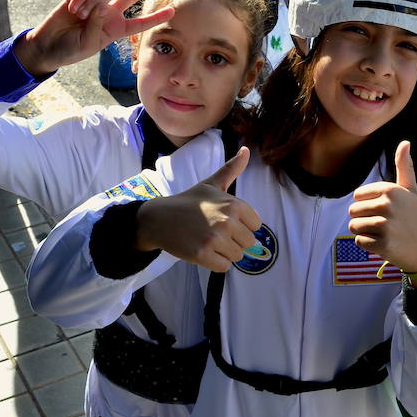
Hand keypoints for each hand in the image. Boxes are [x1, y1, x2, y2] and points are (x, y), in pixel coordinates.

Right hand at [13, 0, 174, 73]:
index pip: (140, 23)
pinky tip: (73, 9)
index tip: (173, 10)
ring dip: (93, 5)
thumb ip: (98, 22)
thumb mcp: (89, 42)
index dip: (155, 17)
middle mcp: (109, 14)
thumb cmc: (71, 49)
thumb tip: (103, 1)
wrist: (48, 46)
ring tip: (80, 17)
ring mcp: (95, 4)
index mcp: (116, 30)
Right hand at [135, 148, 263, 271]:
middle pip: (248, 243)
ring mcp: (215, 238)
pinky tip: (203, 251)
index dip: (241, 226)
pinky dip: (215, 263)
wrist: (160, 218)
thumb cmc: (189, 201)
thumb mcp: (211, 183)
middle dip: (233, 240)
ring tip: (208, 240)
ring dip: (224, 252)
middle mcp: (227, 220)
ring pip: (237, 256)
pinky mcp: (203, 254)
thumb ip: (232, 169)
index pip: (255, 226)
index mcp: (233, 204)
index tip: (224, 221)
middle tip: (213, 232)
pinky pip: (224, 267)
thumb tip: (247, 150)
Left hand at [349, 142, 416, 285]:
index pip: (357, 196)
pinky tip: (384, 243)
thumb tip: (405, 142)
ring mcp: (385, 224)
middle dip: (364, 219)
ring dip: (365, 232)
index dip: (367, 204)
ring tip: (383, 233)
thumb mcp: (411, 190)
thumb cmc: (414, 216)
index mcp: (390, 189)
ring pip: (354, 226)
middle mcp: (387, 205)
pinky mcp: (382, 243)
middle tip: (385, 224)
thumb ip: (404, 167)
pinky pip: (359, 241)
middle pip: (353, 211)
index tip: (385, 210)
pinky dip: (368, 245)